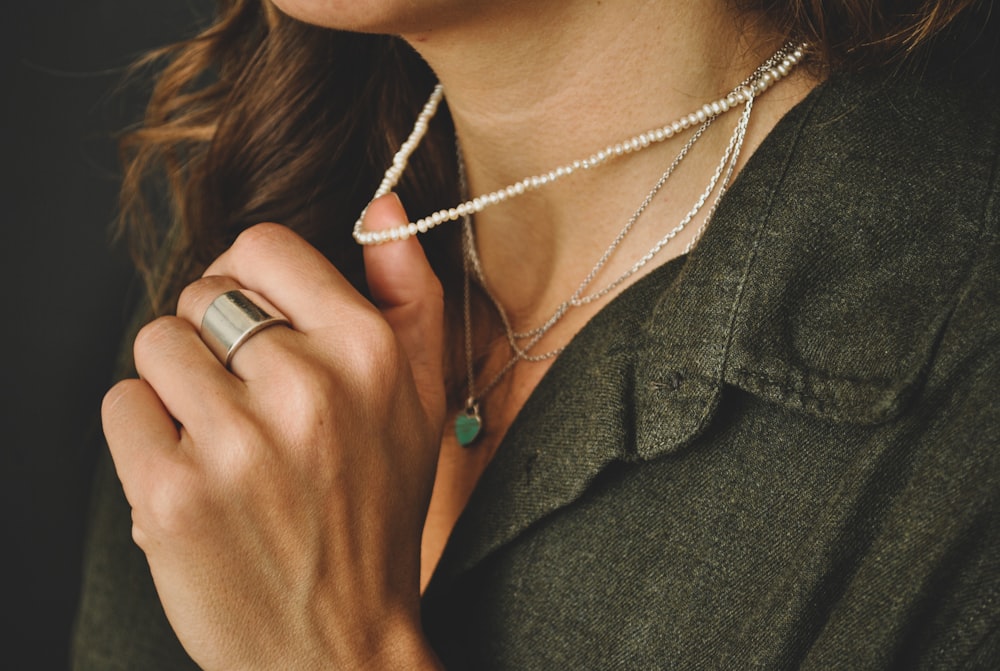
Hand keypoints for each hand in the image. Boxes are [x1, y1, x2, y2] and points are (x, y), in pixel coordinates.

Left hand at [102, 195, 444, 669]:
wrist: (337, 642)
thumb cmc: (376, 512)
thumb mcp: (420, 399)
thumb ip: (410, 292)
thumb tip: (379, 205)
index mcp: (369, 352)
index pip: (263, 244)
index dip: (250, 280)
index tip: (258, 322)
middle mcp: (307, 387)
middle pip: (202, 294)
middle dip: (216, 341)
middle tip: (250, 406)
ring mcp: (235, 442)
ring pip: (155, 344)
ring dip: (177, 388)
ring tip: (222, 442)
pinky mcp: (170, 494)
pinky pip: (122, 405)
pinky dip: (145, 436)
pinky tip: (193, 476)